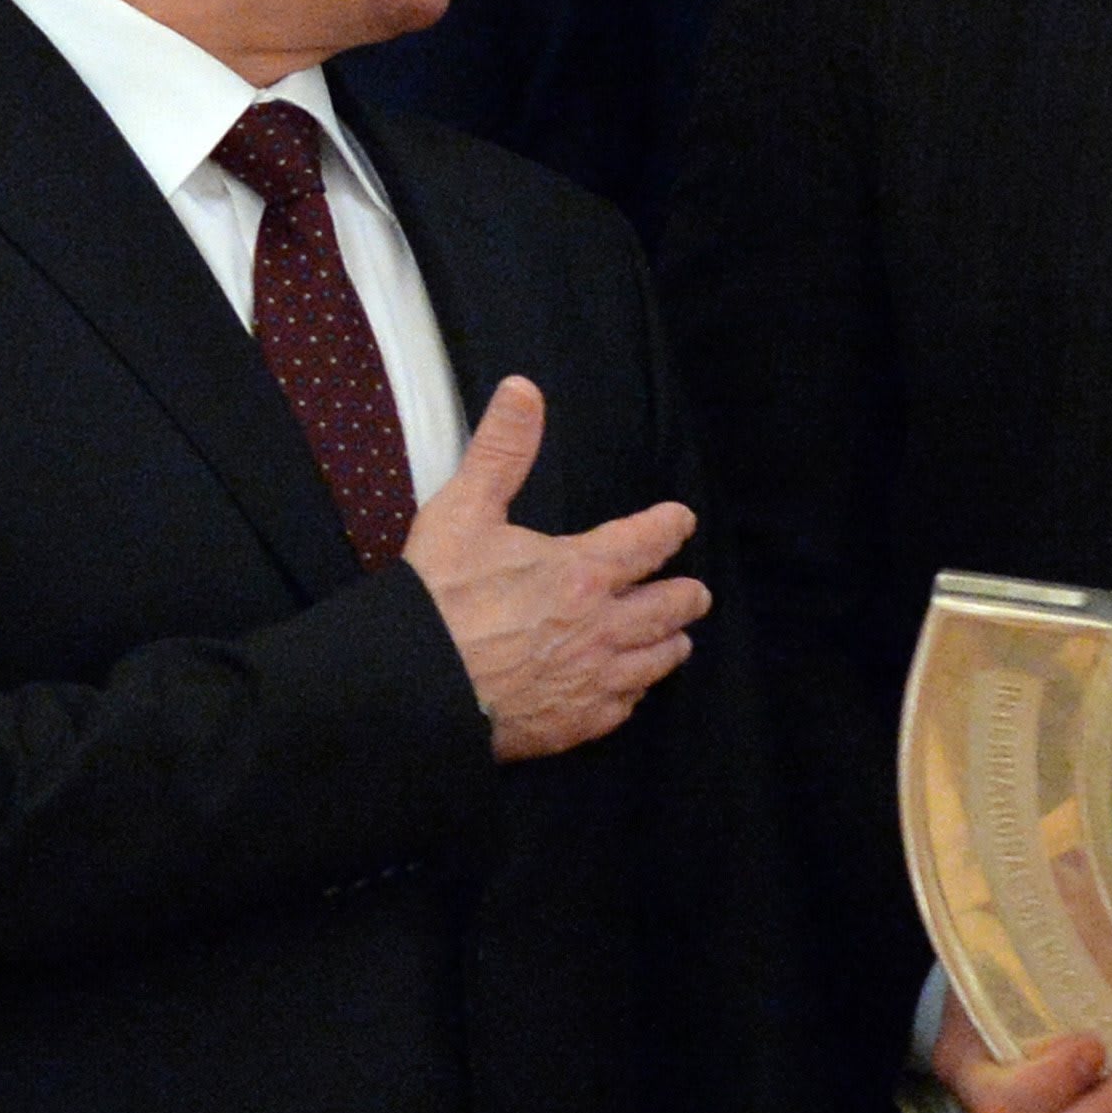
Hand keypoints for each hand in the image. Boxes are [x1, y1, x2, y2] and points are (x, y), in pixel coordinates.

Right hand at [403, 377, 707, 765]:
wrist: (416, 686)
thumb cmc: (440, 596)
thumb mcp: (464, 509)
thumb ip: (502, 450)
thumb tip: (525, 388)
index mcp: (584, 571)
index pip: (646, 542)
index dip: (669, 527)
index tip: (682, 520)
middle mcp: (603, 627)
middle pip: (667, 609)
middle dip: (685, 596)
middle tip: (695, 593)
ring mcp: (593, 680)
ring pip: (654, 662)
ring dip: (669, 645)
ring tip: (676, 641)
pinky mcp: (574, 724)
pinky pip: (622, 708)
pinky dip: (632, 693)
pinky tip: (628, 691)